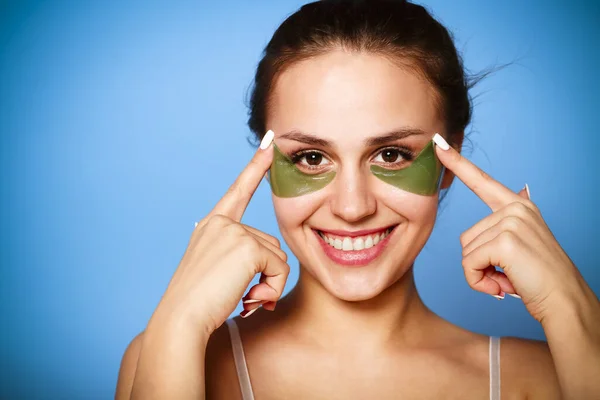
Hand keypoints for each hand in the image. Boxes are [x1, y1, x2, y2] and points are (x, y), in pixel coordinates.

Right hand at [152, 132, 289, 335]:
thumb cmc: (197, 303)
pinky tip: (249, 298)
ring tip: (243, 296)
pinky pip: (279, 268)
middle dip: (265, 272)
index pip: (237, 191)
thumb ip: (237, 254)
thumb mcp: (214, 269)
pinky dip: (271, 287)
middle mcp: (221, 223)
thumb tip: (271, 258)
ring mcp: (233, 231)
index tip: (270, 142)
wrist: (181, 319)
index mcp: (212, 226)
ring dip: (268, 282)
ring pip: (277, 256)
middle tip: (243, 293)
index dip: (255, 167)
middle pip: (269, 242)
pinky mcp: (247, 246)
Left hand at [434, 134, 581, 322]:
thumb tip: (522, 190)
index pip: (482, 181)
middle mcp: (515, 207)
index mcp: (518, 205)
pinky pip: (469, 265)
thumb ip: (507, 222)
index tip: (438, 144)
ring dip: (481, 274)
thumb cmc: (539, 279)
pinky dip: (479, 282)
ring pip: (467, 253)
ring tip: (510, 278)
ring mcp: (511, 221)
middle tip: (509, 273)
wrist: (564, 301)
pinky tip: (503, 286)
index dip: (457, 163)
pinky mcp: (504, 240)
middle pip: (466, 237)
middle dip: (481, 263)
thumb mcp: (522, 243)